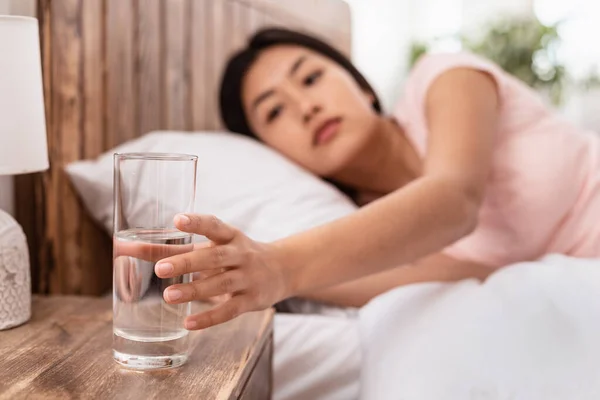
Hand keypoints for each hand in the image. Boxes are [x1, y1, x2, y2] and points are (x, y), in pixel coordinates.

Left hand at [155, 214, 289, 329]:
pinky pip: (230, 310)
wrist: (282, 269)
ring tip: (168, 296)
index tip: (177, 220)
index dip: (198, 223)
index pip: (215, 226)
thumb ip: (174, 249)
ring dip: (195, 290)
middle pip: (215, 257)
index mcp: (230, 236)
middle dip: (188, 262)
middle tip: (160, 268)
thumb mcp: (213, 246)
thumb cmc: (236, 255)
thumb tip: (129, 247)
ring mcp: (248, 278)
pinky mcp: (251, 300)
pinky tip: (188, 322)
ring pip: (221, 284)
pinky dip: (210, 317)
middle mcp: (241, 254)